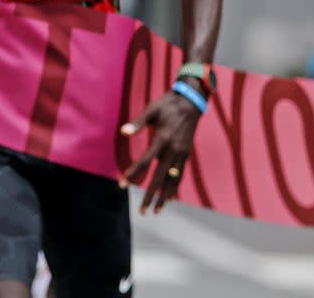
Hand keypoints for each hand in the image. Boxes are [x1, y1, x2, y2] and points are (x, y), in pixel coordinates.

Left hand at [118, 90, 202, 214]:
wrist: (192, 101)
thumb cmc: (168, 104)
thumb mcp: (152, 110)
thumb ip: (138, 123)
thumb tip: (123, 131)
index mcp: (162, 139)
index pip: (145, 161)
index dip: (132, 173)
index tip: (121, 184)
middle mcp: (173, 149)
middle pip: (160, 177)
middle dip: (151, 196)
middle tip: (143, 212)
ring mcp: (181, 153)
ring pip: (173, 180)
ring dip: (165, 196)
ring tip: (158, 211)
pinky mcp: (186, 153)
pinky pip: (180, 174)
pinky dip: (176, 187)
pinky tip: (172, 198)